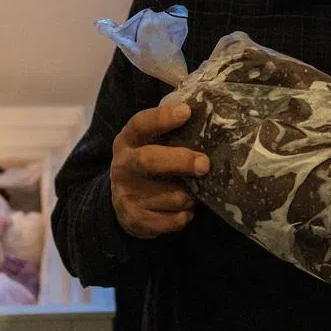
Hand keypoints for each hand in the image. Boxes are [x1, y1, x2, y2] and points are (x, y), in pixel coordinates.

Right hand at [111, 103, 209, 238]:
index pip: (140, 124)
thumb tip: (208, 109)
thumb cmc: (148, 161)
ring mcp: (126, 195)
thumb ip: (170, 128)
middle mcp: (123, 166)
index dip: (162, 117)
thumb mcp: (150, 141)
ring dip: (191, 195)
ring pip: (171, 196)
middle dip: (181, 161)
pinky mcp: (135, 220)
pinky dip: (186, 215)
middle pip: (149, 161)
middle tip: (205, 164)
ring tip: (195, 190)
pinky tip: (184, 208)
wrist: (122, 201)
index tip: (187, 112)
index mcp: (127, 141)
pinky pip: (173, 220)